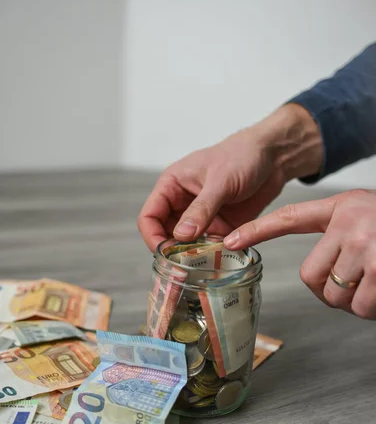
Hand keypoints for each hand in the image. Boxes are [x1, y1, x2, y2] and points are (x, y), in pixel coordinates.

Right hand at [138, 104, 322, 250]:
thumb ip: (201, 209)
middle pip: (165, 235)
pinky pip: (208, 247)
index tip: (164, 254)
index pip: (149, 216)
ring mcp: (200, 217)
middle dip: (172, 252)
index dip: (152, 237)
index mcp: (172, 186)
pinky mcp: (219, 226)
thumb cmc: (242, 156)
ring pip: (186, 245)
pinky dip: (212, 256)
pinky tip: (220, 260)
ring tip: (202, 266)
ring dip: (192, 257)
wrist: (273, 157)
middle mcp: (182, 203)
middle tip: (183, 268)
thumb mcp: (220, 181)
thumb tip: (181, 235)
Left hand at [224, 189, 375, 318]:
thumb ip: (341, 235)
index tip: (231, 240)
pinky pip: (360, 306)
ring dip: (354, 301)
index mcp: (341, 208)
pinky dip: (371, 308)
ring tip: (374, 283)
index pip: (290, 218)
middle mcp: (348, 224)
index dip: (257, 230)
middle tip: (354, 283)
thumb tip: (326, 274)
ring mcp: (364, 245)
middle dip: (329, 290)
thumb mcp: (369, 215)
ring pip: (335, 295)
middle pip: (310, 275)